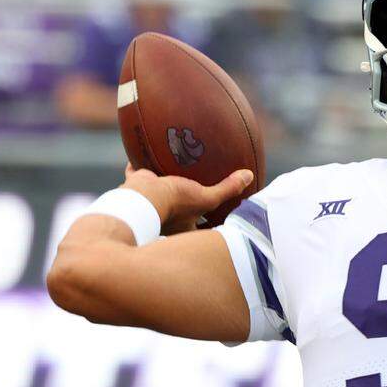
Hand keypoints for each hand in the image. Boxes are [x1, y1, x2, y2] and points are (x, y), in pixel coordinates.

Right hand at [121, 163, 253, 234]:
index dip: (211, 230)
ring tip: (174, 176)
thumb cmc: (175, 204)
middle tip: (197, 197)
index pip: (202, 232)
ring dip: (165, 187)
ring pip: (159, 195)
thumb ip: (227, 189)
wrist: (140, 199)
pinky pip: (138, 174)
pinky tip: (143, 154)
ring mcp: (150, 205)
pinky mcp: (137, 189)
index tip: (221, 225)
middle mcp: (167, 220)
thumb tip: (248, 176)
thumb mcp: (207, 198)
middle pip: (181, 215)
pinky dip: (139, 166)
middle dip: (188, 208)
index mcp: (183, 229)